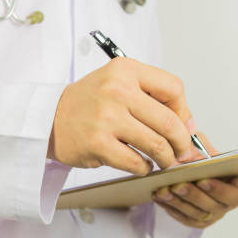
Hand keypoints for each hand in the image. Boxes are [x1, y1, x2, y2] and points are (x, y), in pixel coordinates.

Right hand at [47, 57, 196, 174]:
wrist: (48, 118)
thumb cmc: (89, 102)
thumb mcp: (119, 83)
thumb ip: (153, 97)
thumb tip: (190, 125)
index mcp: (125, 70)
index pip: (173, 88)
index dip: (184, 111)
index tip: (183, 124)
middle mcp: (117, 90)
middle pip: (170, 122)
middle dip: (182, 142)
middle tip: (183, 151)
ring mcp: (106, 118)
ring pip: (157, 145)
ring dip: (167, 158)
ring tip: (165, 160)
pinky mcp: (98, 144)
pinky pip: (136, 163)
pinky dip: (145, 168)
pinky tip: (141, 164)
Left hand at [153, 133, 237, 227]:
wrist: (194, 168)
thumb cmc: (202, 156)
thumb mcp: (203, 145)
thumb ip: (199, 144)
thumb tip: (188, 139)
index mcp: (236, 185)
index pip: (232, 193)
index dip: (218, 189)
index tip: (202, 180)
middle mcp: (225, 204)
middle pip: (211, 206)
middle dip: (192, 195)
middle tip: (177, 185)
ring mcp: (211, 215)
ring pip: (194, 213)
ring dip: (177, 202)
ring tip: (163, 191)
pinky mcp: (194, 220)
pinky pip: (182, 217)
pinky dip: (169, 207)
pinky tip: (158, 197)